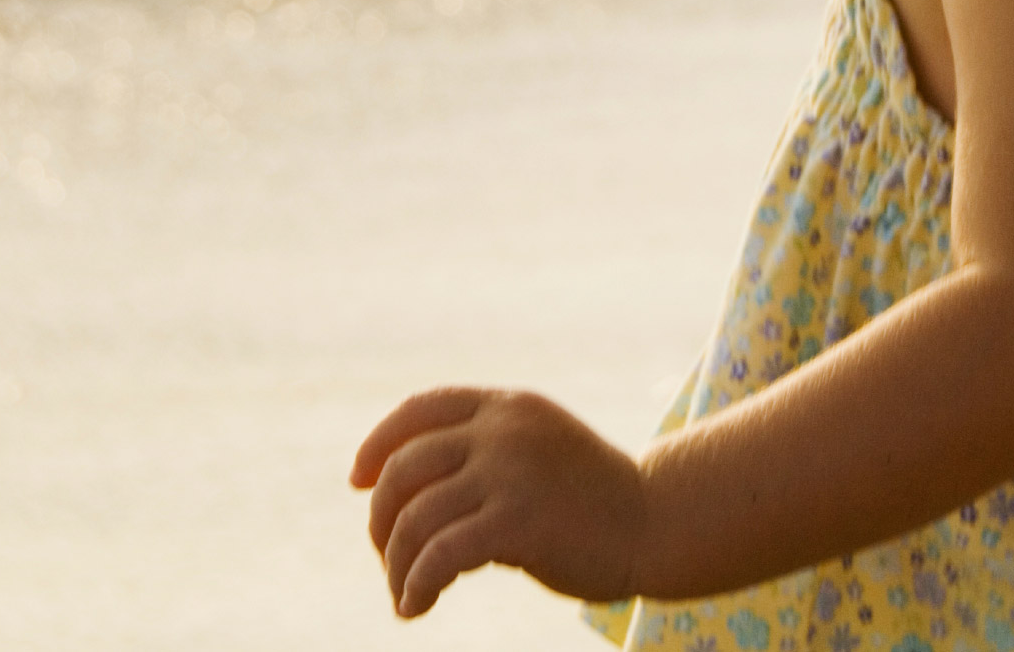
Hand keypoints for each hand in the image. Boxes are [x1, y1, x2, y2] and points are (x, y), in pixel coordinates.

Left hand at [349, 387, 645, 618]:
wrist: (656, 522)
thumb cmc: (592, 497)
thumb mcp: (535, 449)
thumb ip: (483, 451)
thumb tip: (403, 489)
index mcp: (505, 406)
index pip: (418, 410)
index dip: (378, 443)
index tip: (358, 480)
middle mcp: (502, 430)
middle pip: (403, 468)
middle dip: (381, 518)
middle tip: (387, 556)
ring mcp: (509, 473)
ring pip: (414, 518)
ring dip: (396, 564)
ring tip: (404, 592)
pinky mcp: (516, 522)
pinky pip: (439, 556)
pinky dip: (415, 585)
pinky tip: (415, 607)